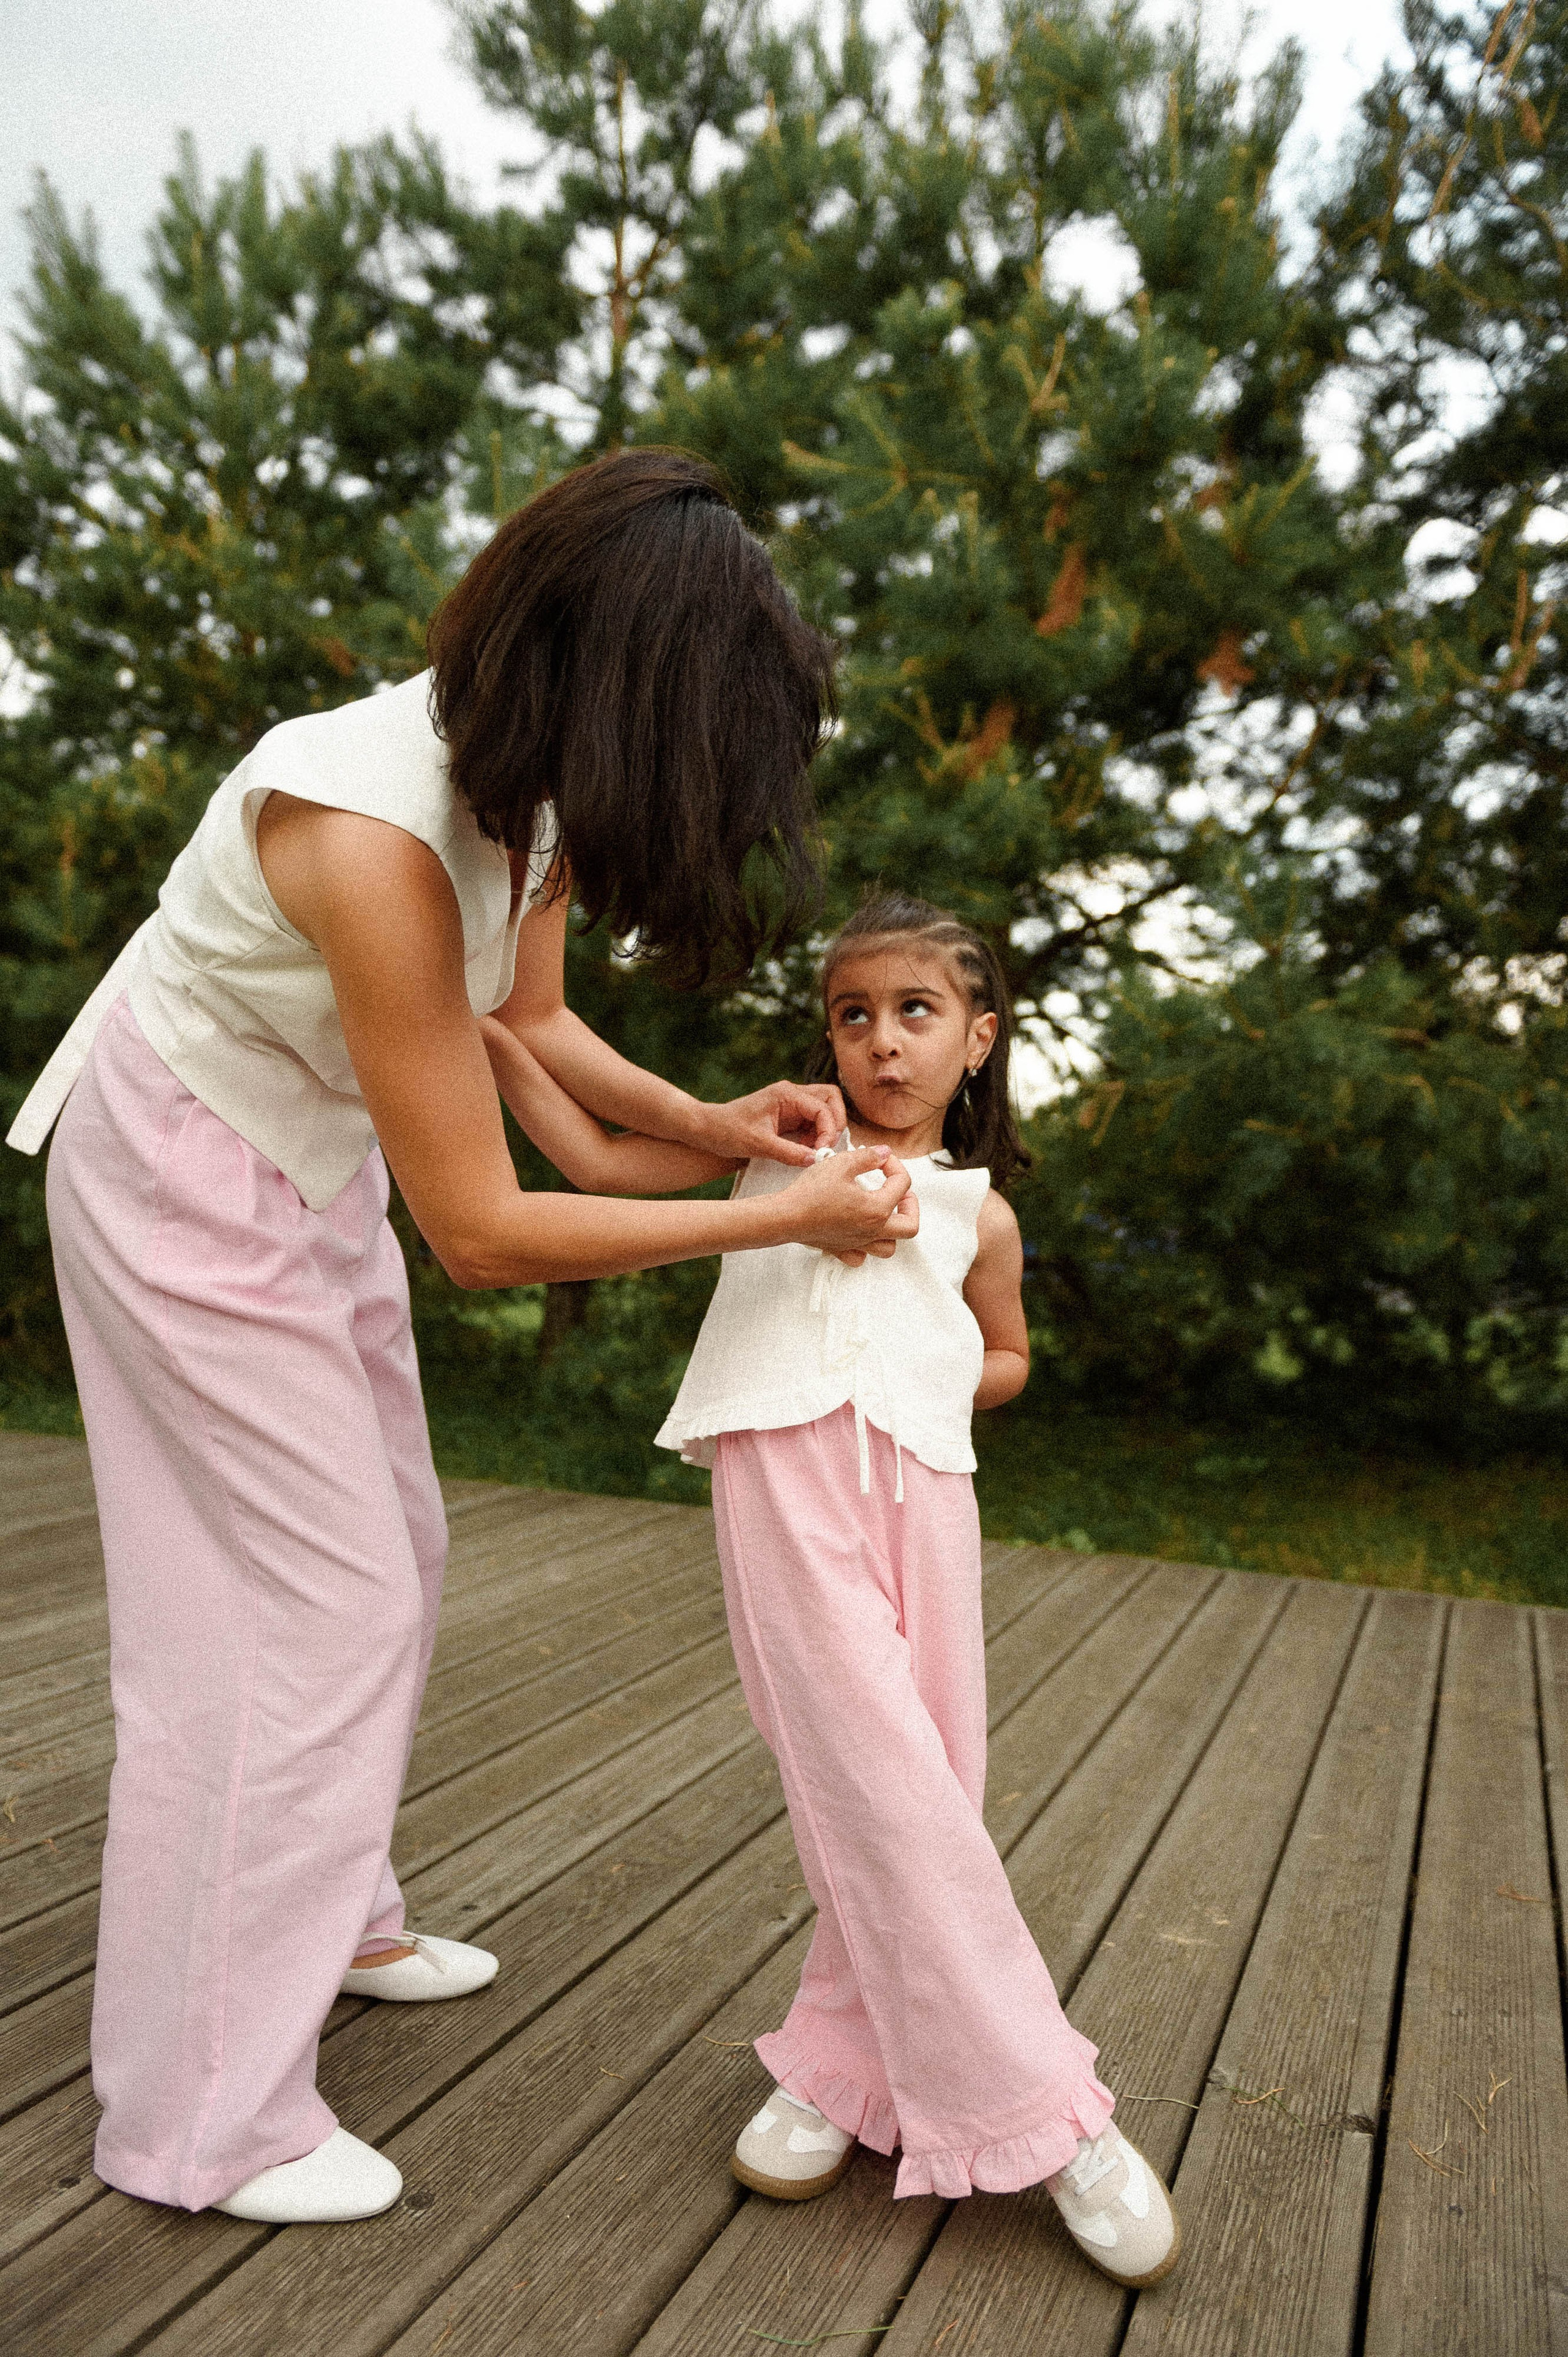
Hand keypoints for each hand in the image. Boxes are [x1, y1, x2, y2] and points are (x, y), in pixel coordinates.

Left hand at [700, 1079, 846, 1166]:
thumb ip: (789, 1153)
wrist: (707, 1130)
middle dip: (835, 1123)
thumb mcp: (759, 1145)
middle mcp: (791, 1094)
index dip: (829, 1130)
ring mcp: (791, 1104)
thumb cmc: (728, 1131)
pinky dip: (815, 1135)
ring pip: (824, 1109)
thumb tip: (815, 1161)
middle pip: (830, 1099)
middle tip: (826, 1147)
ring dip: (825, 1130)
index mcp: (786, 1094)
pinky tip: (804, 1149)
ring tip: (813, 1150)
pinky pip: (812, 1121)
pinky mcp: (788, 1115)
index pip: (823, 1107)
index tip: (823, 1152)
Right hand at [782, 1149, 918, 1258]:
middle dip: (910, 1205)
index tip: (881, 1159)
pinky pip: (862, 1256)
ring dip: (893, 1229)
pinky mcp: (841, 1249)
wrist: (785, 1216)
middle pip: (910, 1225)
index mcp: (877, 1209)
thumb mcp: (842, 1164)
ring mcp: (857, 1243)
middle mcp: (872, 1231)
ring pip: (890, 1246)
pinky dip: (866, 1247)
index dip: (894, 1165)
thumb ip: (868, 1157)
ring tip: (883, 1211)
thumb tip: (884, 1153)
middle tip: (898, 1190)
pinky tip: (859, 1230)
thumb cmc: (810, 1192)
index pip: (902, 1185)